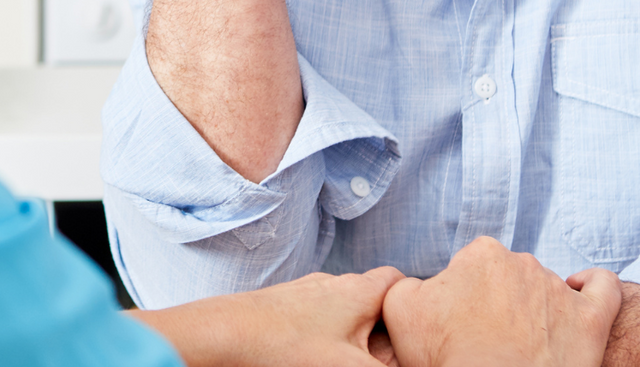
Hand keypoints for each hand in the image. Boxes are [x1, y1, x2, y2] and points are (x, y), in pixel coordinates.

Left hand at [133, 267, 406, 366]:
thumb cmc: (287, 349)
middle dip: (382, 326)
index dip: (411, 304)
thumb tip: (408, 363)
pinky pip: (315, 317)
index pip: (399, 281)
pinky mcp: (282, 306)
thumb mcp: (352, 366)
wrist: (223, 336)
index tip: (416, 331)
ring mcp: (305, 292)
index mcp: (358, 290)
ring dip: (352, 333)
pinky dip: (324, 334)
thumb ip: (386, 366)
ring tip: (347, 357)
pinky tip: (314, 354)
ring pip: (342, 308)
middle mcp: (332, 283)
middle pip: (371, 298)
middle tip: (383, 356)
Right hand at [380, 237, 620, 366]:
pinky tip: (579, 297)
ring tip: (523, 343)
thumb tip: (422, 284)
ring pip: (547, 287)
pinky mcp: (592, 319)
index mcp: (481, 255)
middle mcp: (523, 264)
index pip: (470, 267)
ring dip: (536, 307)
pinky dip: (594, 287)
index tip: (459, 324)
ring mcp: (561, 291)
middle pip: (508, 276)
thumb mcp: (400, 311)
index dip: (462, 296)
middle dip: (498, 301)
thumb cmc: (448, 356)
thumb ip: (405, 283)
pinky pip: (604, 288)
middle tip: (487, 339)